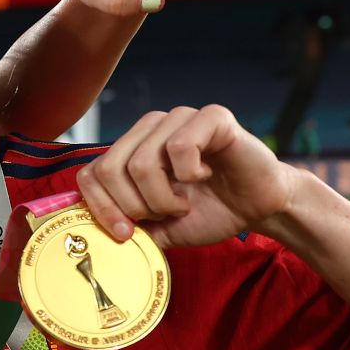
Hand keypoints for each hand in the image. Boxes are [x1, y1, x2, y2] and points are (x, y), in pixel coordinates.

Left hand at [77, 105, 299, 248]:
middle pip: (110, 169)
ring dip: (163, 197)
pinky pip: (180, 147)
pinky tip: (204, 175)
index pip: (90, 174)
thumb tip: (93, 233)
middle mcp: (149, 128)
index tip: (126, 232)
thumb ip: (128, 226)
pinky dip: (189, 174)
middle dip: (134, 206)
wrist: (258, 207)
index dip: (102, 208)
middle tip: (163, 214)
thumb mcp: (160, 229)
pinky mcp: (211, 117)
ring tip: (184, 201)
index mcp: (131, 149)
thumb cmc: (209, 212)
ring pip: (142, 163)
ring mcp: (178, 117)